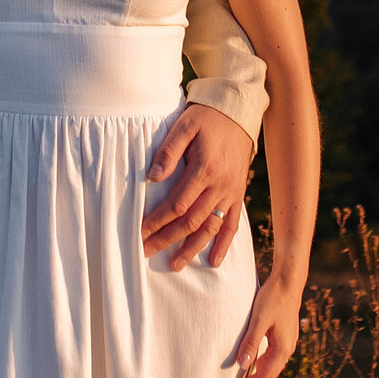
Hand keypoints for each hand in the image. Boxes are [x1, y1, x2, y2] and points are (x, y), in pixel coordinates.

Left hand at [141, 102, 254, 269]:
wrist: (238, 112)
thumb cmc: (206, 117)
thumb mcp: (184, 126)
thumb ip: (168, 152)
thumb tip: (152, 177)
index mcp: (204, 170)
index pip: (177, 205)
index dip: (157, 221)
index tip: (140, 232)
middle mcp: (219, 185)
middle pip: (191, 221)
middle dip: (168, 239)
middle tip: (147, 252)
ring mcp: (231, 191)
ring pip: (211, 227)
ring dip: (192, 248)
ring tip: (175, 264)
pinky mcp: (238, 193)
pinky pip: (232, 223)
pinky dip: (224, 243)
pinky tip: (214, 261)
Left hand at [230, 271, 302, 377]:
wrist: (289, 281)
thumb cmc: (273, 298)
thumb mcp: (259, 320)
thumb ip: (251, 342)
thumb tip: (243, 365)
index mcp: (282, 348)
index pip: (263, 376)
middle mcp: (287, 349)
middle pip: (268, 377)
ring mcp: (287, 343)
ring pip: (271, 369)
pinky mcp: (284, 337)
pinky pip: (272, 360)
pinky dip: (262, 369)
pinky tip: (255, 369)